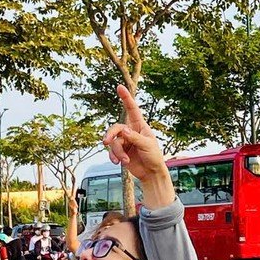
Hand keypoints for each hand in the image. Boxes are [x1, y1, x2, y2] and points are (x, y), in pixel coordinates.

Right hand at [103, 85, 174, 207]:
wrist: (151, 173)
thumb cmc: (154, 157)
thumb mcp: (147, 146)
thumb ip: (135, 138)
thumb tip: (123, 131)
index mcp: (140, 126)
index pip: (132, 109)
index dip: (126, 98)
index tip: (119, 87)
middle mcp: (131, 132)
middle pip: (116, 128)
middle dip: (110, 134)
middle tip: (106, 142)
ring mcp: (125, 142)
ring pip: (113, 142)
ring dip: (117, 152)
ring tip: (123, 161)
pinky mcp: (121, 152)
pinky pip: (112, 151)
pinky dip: (114, 157)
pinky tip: (118, 163)